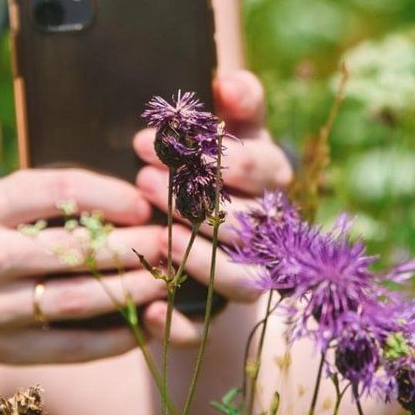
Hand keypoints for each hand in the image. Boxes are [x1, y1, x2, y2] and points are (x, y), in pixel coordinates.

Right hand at [0, 167, 195, 363]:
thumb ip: (42, 199)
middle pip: (77, 248)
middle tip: (176, 239)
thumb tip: (128, 201)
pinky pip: (68, 347)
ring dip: (134, 290)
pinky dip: (113, 338)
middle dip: (136, 244)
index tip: (145, 197)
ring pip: (79, 299)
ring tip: (168, 278)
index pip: (60, 189)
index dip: (111, 193)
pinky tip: (144, 325)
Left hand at [132, 69, 293, 312]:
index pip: (259, 168)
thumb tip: (230, 84)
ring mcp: (246, 276)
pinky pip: (205, 329)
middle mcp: (269, 232)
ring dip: (198, 259)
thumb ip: (238, 100)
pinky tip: (148, 306)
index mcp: (271, 181)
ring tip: (157, 236)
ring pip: (241, 282)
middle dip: (193, 202)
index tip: (150, 140)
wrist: (199, 221)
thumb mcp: (228, 126)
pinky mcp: (215, 316)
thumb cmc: (210, 162)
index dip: (210, 156)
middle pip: (246, 225)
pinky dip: (178, 323)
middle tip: (143, 181)